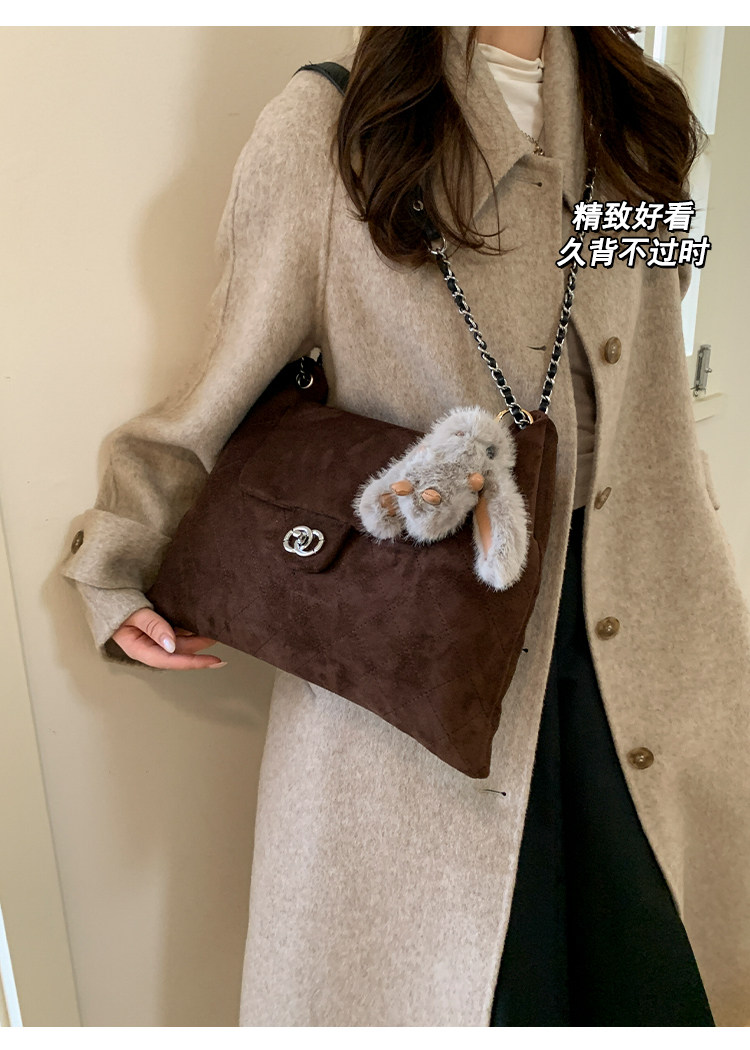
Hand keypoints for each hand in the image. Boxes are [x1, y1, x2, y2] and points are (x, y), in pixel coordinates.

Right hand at [111, 607, 225, 669]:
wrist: (104, 593)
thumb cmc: (114, 605)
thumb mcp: (133, 615)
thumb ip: (153, 627)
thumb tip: (171, 645)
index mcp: (140, 649)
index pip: (170, 660)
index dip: (193, 662)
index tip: (213, 661)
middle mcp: (149, 647)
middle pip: (179, 651)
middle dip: (200, 647)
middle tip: (219, 637)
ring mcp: (153, 638)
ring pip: (180, 642)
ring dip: (197, 638)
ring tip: (215, 631)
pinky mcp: (157, 628)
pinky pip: (176, 632)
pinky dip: (189, 630)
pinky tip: (201, 626)